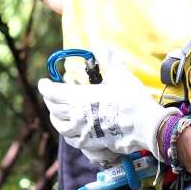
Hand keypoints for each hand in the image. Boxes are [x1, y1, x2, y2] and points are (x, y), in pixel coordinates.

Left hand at [38, 67, 164, 160]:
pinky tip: (71, 129)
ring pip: (59, 126)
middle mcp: (76, 116)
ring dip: (55, 116)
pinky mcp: (91, 144)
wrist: (147, 126)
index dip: (45, 86)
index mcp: (79, 97)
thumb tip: (100, 46)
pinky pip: (72, 140)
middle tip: (51, 94)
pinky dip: (67, 132)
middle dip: (49, 99)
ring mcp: (83, 132)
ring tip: (57, 111)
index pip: (52, 92)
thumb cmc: (132, 99)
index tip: (44, 82)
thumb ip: (107, 59)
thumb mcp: (119, 75)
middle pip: (53, 108)